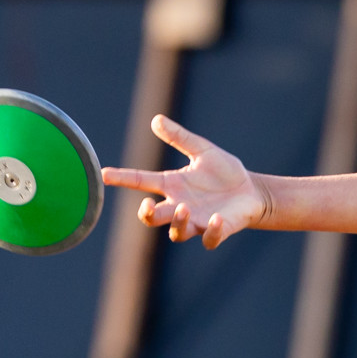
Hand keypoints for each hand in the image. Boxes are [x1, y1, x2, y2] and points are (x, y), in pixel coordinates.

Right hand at [101, 115, 266, 248]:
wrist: (252, 191)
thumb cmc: (225, 173)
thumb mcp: (203, 151)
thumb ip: (180, 138)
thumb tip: (156, 119)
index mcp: (173, 185)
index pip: (141, 181)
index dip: (122, 178)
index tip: (104, 175)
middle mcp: (180, 206)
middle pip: (152, 217)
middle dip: (147, 214)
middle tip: (148, 205)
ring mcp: (197, 221)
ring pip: (177, 233)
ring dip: (178, 222)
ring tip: (185, 208)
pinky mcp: (216, 231)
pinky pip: (208, 239)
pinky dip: (211, 231)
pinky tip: (216, 218)